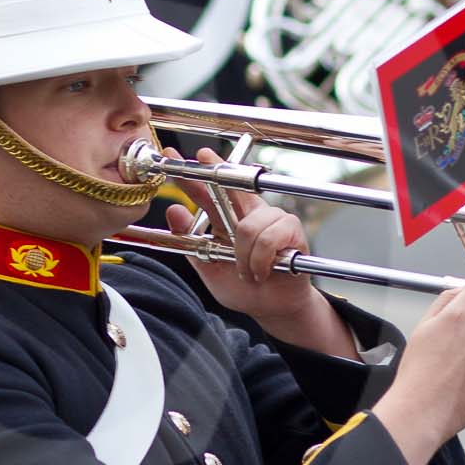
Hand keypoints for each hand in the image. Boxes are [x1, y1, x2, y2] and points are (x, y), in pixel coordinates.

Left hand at [167, 148, 333, 333]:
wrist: (271, 307)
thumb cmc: (243, 286)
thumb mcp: (208, 265)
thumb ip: (191, 241)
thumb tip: (174, 212)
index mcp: (226, 219)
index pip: (208, 191)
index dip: (192, 173)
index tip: (172, 157)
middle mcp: (248, 213)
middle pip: (232, 184)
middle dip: (216, 169)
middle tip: (202, 158)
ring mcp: (271, 219)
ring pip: (249, 225)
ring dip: (243, 255)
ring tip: (246, 271)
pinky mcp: (291, 230)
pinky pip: (270, 238)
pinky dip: (261, 259)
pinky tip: (262, 271)